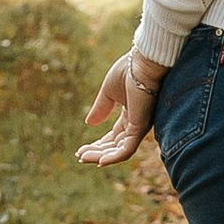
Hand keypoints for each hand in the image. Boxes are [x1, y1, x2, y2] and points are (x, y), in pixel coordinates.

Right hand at [78, 47, 166, 166]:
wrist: (142, 63)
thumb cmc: (129, 71)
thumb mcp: (108, 92)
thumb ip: (101, 108)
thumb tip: (89, 123)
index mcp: (130, 114)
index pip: (113, 136)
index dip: (98, 144)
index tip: (81, 150)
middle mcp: (136, 123)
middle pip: (115, 146)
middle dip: (96, 152)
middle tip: (80, 156)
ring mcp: (139, 127)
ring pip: (119, 151)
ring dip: (101, 156)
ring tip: (84, 158)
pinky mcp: (141, 128)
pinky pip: (127, 150)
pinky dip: (114, 157)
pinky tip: (99, 161)